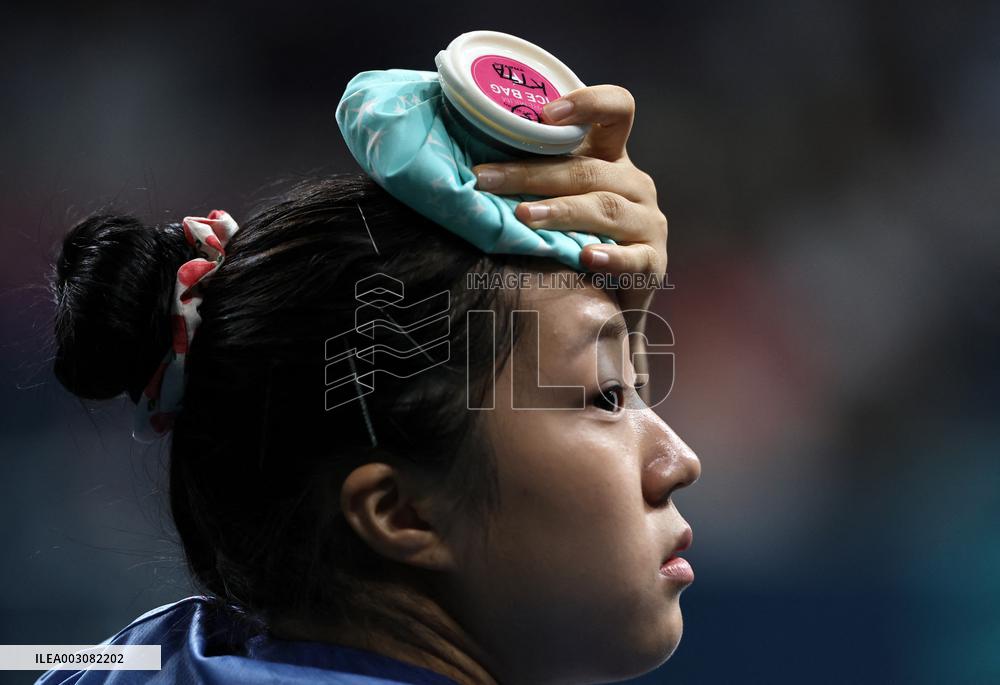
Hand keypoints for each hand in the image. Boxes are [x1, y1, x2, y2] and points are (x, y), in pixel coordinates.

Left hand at [472, 85, 666, 280]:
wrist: (611, 300)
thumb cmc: (574, 240)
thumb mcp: (558, 200)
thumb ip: (533, 177)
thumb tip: (468, 164)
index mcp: (612, 159)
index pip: (617, 111)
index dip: (588, 103)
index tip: (546, 114)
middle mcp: (634, 184)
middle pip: (588, 170)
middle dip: (533, 174)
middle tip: (486, 179)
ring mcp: (647, 222)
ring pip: (605, 208)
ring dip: (562, 211)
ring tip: (523, 217)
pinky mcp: (653, 262)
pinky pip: (634, 258)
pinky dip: (611, 258)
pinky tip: (586, 258)